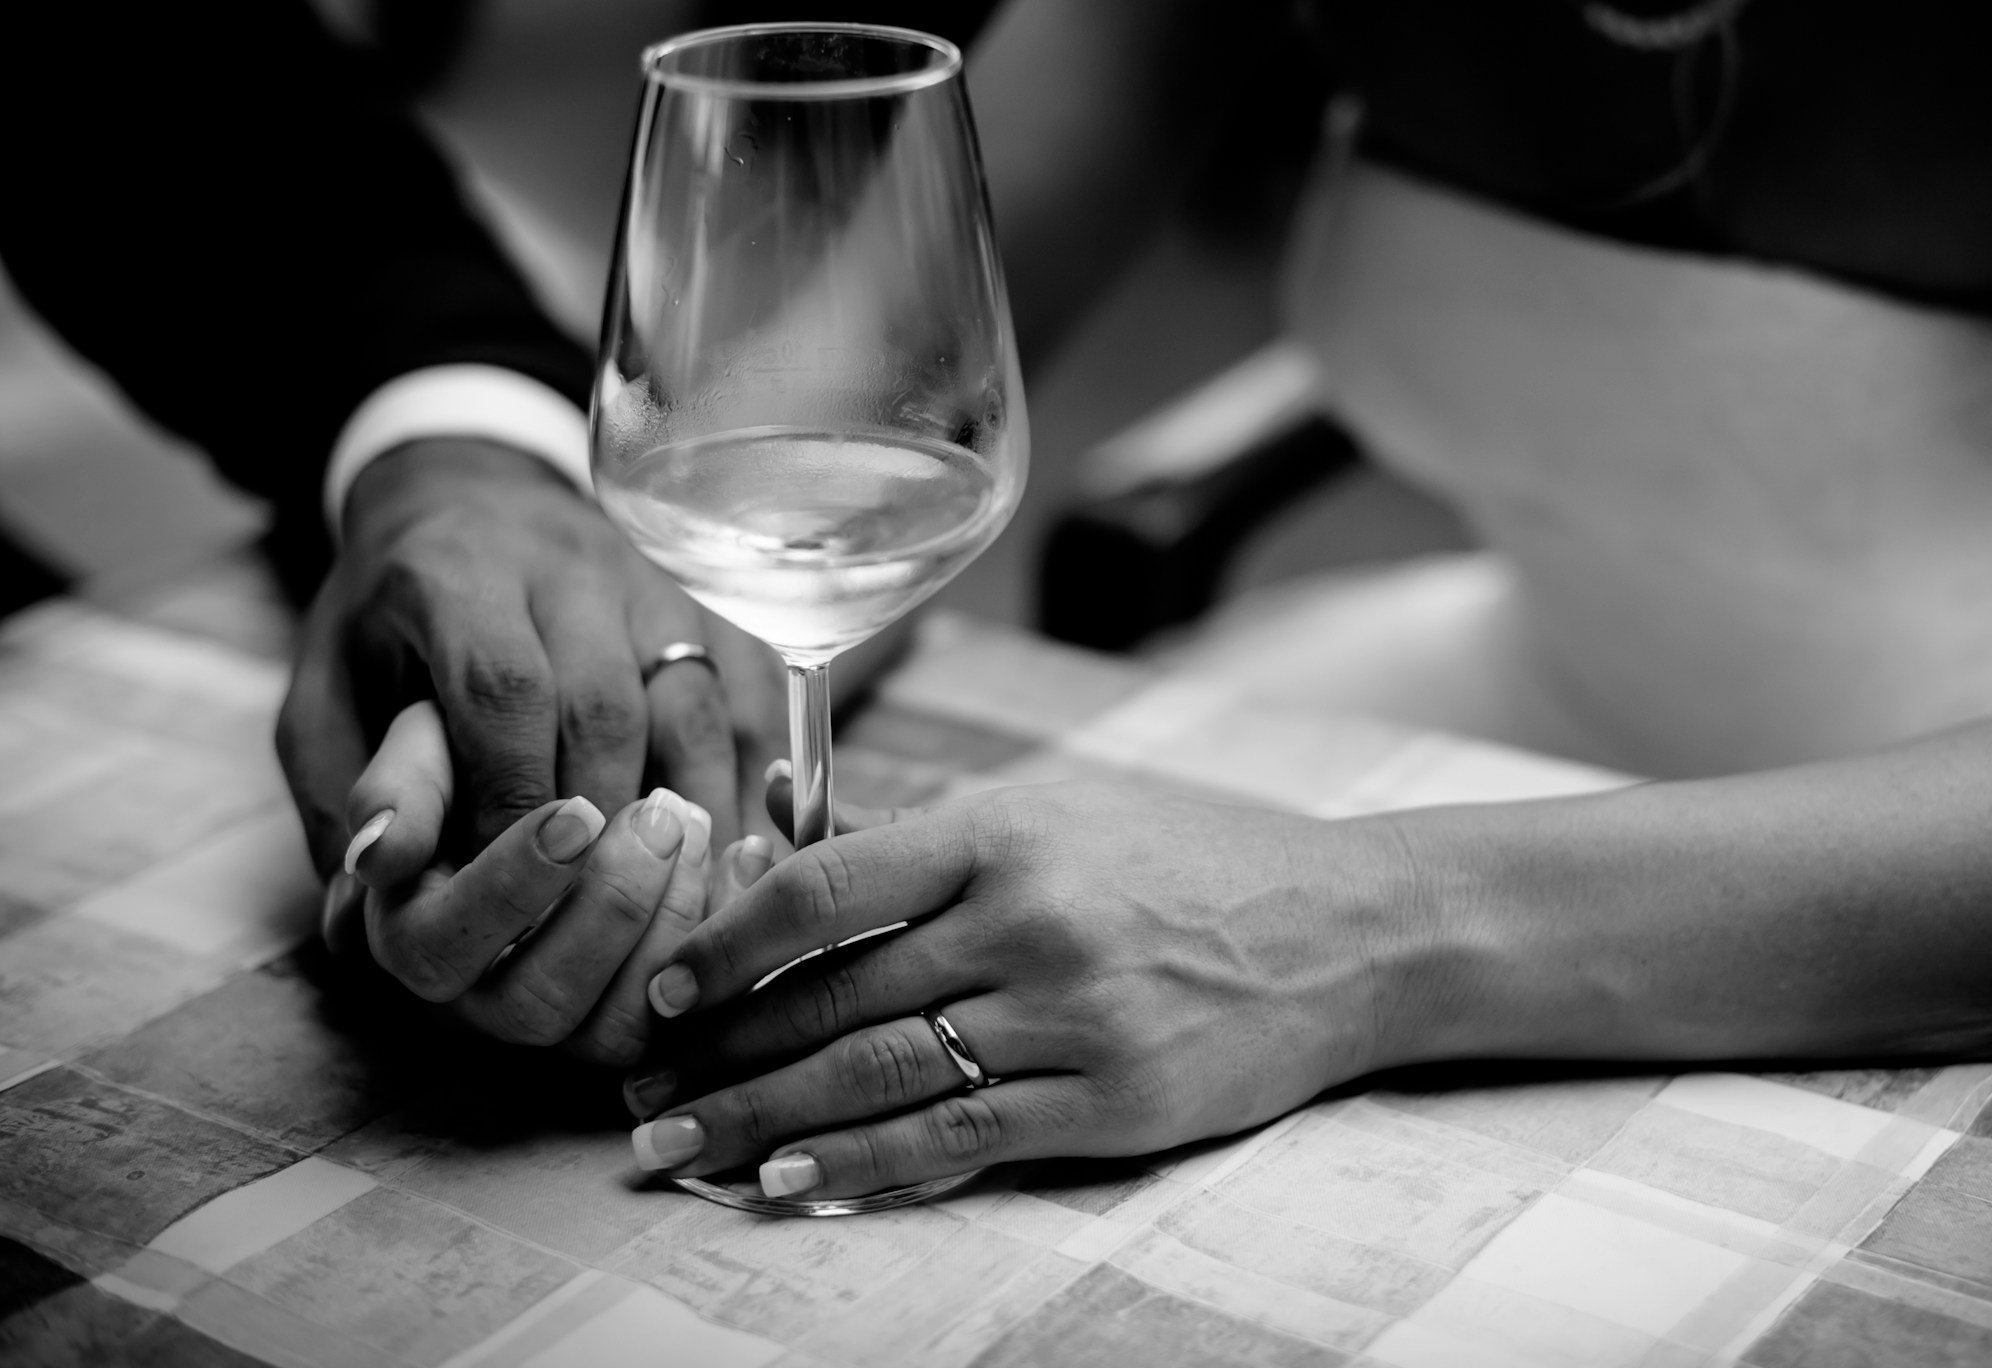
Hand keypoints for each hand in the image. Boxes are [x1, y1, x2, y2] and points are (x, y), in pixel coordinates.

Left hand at [278, 436, 791, 881]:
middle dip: (594, 823)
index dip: (512, 798)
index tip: (509, 891)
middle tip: (581, 914)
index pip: (503, 688)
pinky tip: (729, 849)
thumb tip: (376, 887)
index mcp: (458, 576)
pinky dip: (747, 780)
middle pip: (606, 706)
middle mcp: (568, 565)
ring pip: (694, 705)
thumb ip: (352, 788)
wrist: (470, 494)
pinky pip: (753, 699)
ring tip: (663, 898)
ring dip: (681, 815)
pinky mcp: (715, 602)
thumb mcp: (330, 693)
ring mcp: (654, 579)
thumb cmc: (393, 619)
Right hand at [317, 702, 784, 1062]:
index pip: (445, 947)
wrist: (549, 765)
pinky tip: (747, 849)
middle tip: (660, 811)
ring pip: (617, 1028)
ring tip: (697, 824)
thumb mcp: (429, 743)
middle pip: (539, 1005)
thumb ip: (399, 787)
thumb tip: (374, 856)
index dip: (515, 883)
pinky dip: (724, 931)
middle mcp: (482, 1003)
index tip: (577, 807)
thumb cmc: (478, 751)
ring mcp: (567, 1021)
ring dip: (670, 924)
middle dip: (611, 906)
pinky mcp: (644, 1014)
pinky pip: (691, 1012)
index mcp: (417, 940)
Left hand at [613, 784, 1420, 1200]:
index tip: (670, 986)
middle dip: (721, 1052)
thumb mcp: (1069, 808)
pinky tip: (794, 1184)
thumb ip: (936, 835)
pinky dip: (865, 1167)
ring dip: (765, 1120)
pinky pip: (961, 1140)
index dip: (731, 941)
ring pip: (880, 1072)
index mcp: (1010, 826)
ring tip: (683, 1149)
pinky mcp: (1113, 1101)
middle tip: (639, 1093)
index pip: (830, 884)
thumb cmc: (1196, 859)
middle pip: (836, 993)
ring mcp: (1073, 1014)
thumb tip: (786, 847)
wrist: (1352, 931)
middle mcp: (1033, 916)